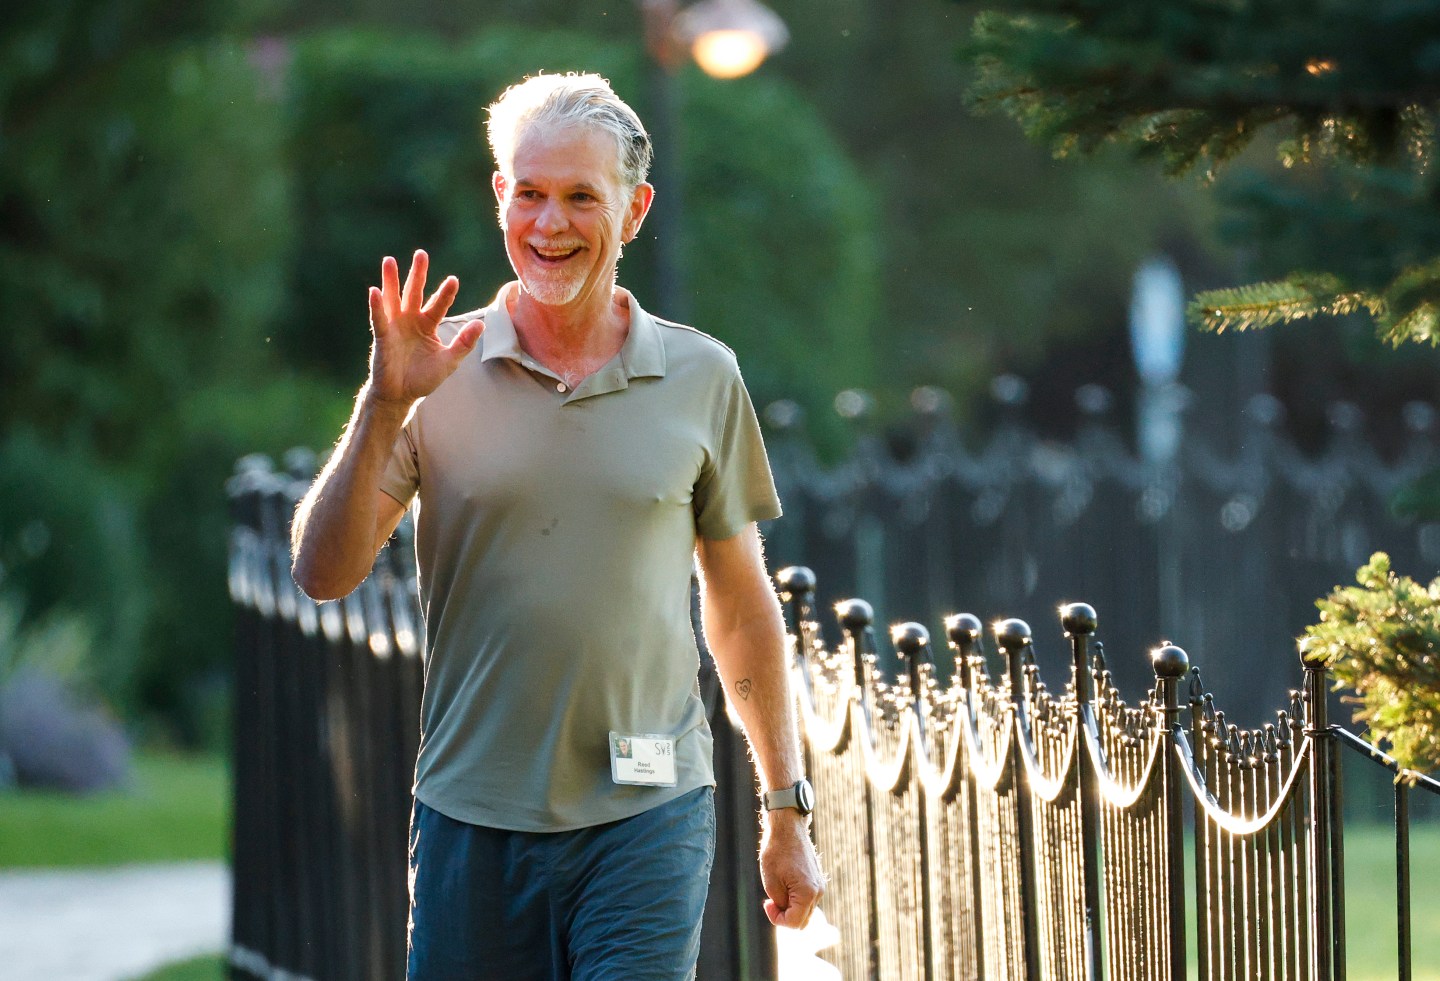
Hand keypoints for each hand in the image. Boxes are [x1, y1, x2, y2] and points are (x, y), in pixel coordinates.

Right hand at [366, 250, 483, 404]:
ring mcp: (395, 327)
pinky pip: (379, 318)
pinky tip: (374, 290)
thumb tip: (481, 323)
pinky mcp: (383, 337)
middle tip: (421, 254)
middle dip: (417, 273)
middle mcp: (410, 321)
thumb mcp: (449, 361)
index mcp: (427, 324)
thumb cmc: (423, 378)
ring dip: (391, 280)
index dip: (445, 293)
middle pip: (415, 292)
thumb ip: (464, 343)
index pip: (438, 304)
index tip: (453, 280)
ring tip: (389, 261)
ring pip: (393, 298)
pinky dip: (376, 305)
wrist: (401, 396)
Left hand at [759, 813, 825, 928]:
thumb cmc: (776, 853)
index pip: (794, 923)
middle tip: (771, 902)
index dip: (777, 919)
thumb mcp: (771, 883)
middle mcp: (818, 892)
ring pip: (805, 911)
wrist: (787, 828)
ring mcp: (820, 885)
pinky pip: (808, 900)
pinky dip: (796, 900)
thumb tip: (786, 913)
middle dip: (785, 916)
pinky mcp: (817, 880)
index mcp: (808, 893)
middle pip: (803, 921)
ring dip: (791, 908)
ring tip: (777, 891)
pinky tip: (785, 886)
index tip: (767, 903)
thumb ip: (780, 904)